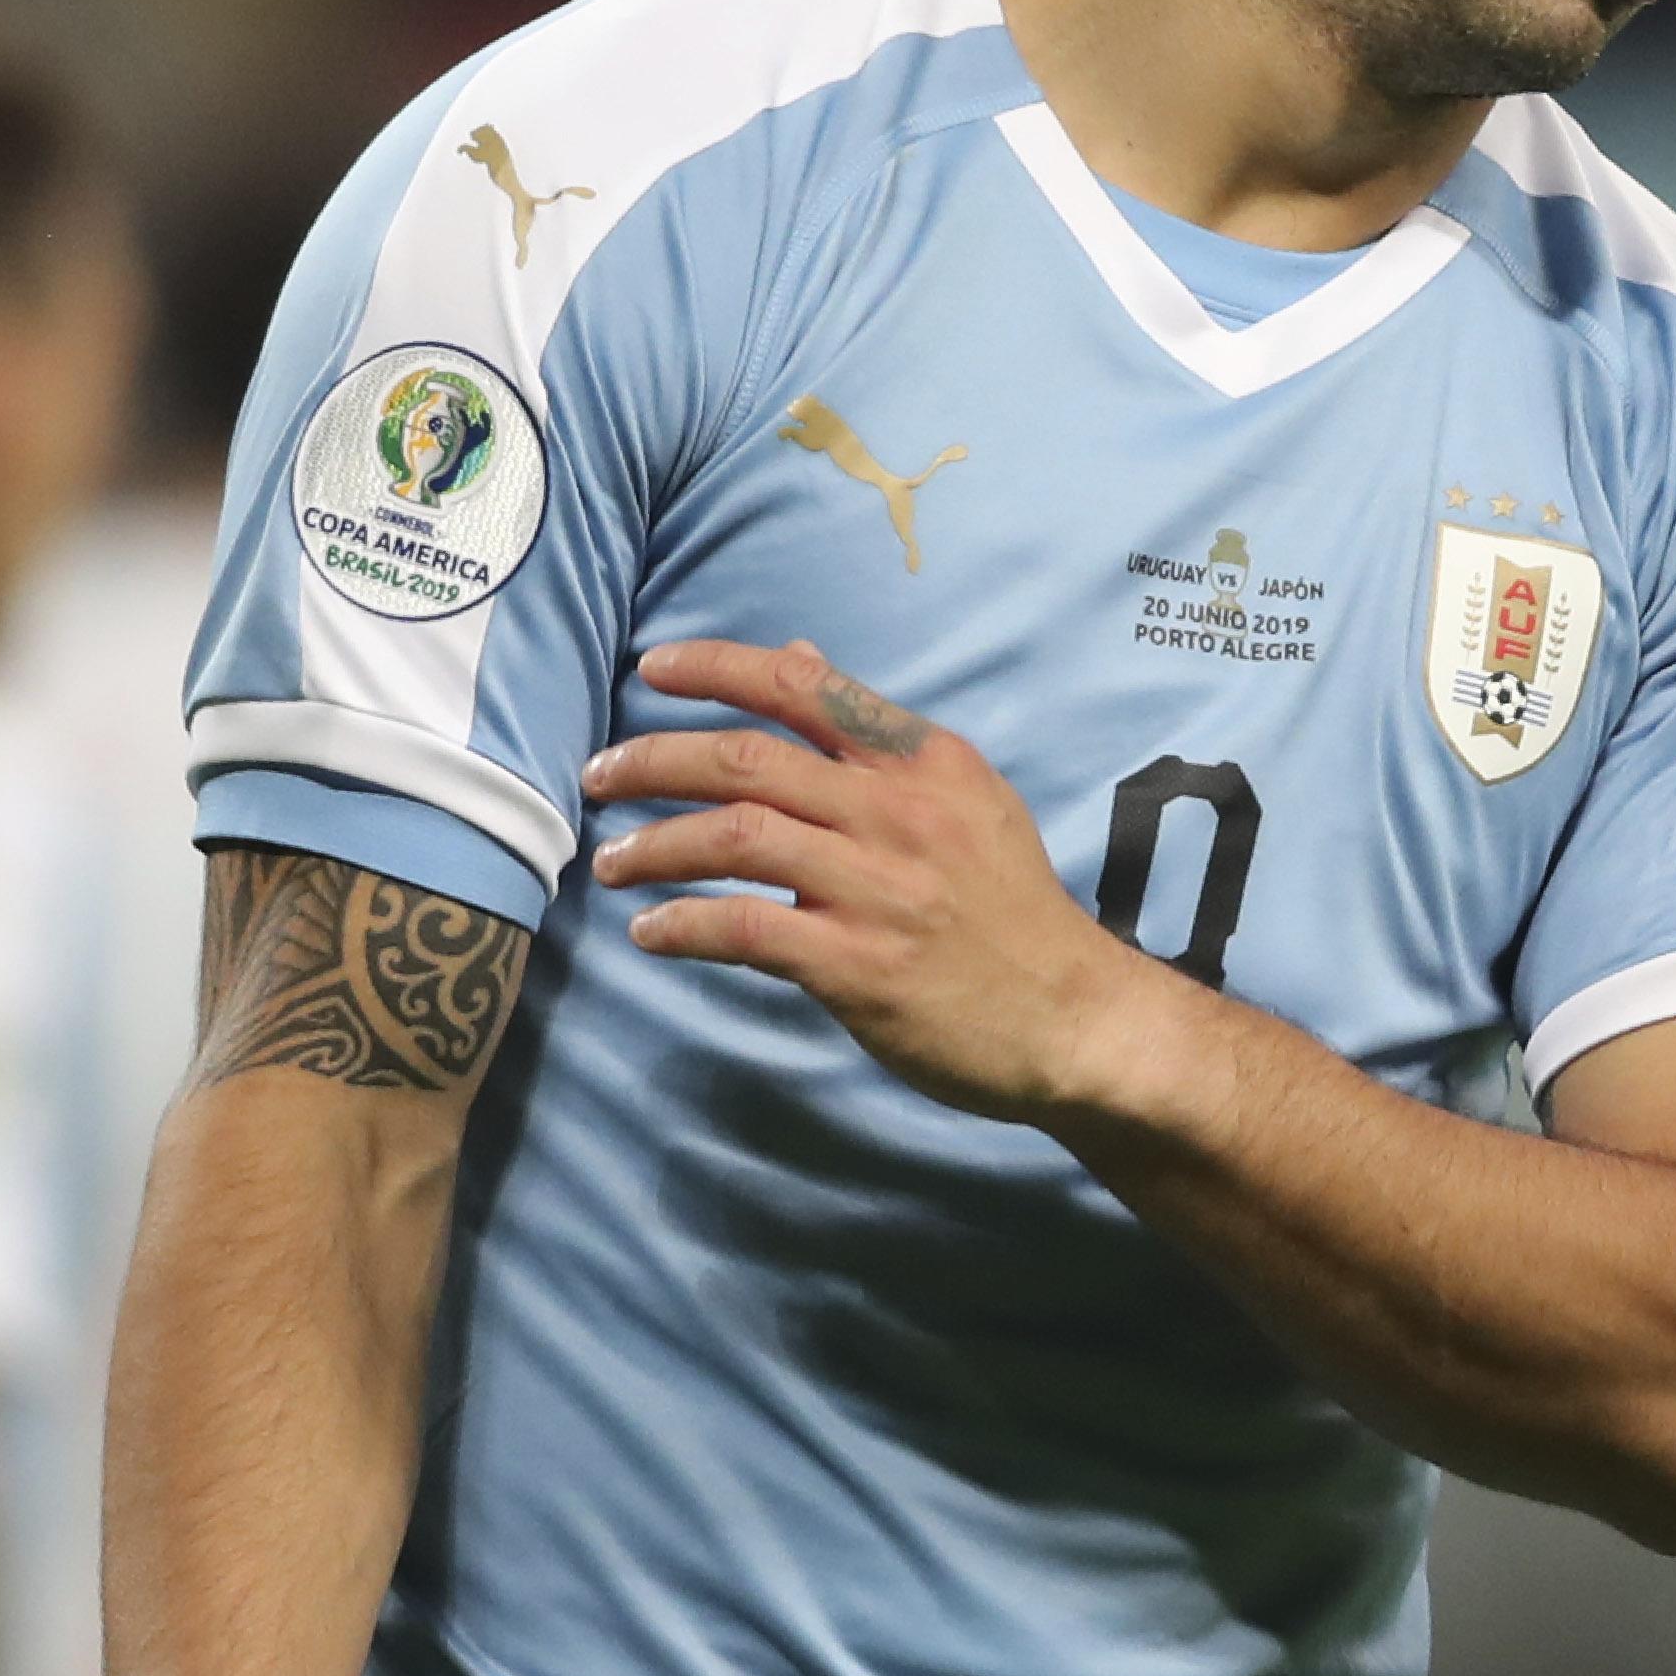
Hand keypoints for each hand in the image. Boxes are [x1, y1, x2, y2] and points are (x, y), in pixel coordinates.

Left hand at [584, 642, 1191, 1123]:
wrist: (1076, 1018)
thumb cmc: (1013, 912)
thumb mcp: (966, 799)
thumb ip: (877, 735)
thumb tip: (797, 657)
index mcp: (924, 762)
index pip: (804, 687)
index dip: (718, 667)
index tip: (654, 668)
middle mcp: (898, 812)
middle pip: (747, 759)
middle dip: (654, 759)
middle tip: (600, 774)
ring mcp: (877, 888)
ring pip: (734, 836)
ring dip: (655, 843)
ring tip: (611, 860)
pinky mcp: (858, 965)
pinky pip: (744, 928)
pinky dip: (683, 924)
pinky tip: (652, 931)